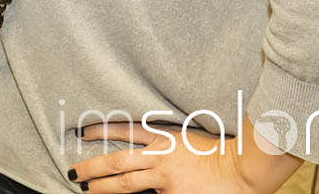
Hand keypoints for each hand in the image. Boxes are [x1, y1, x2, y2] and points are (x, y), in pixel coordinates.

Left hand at [68, 119, 300, 192]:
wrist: (243, 169)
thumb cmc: (220, 152)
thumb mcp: (188, 139)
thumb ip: (165, 143)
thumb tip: (144, 149)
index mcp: (164, 138)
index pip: (126, 130)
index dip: (102, 130)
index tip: (82, 132)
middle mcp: (160, 157)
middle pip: (118, 160)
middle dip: (93, 166)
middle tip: (74, 171)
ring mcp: (166, 179)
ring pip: (127, 183)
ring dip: (103, 187)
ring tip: (85, 189)